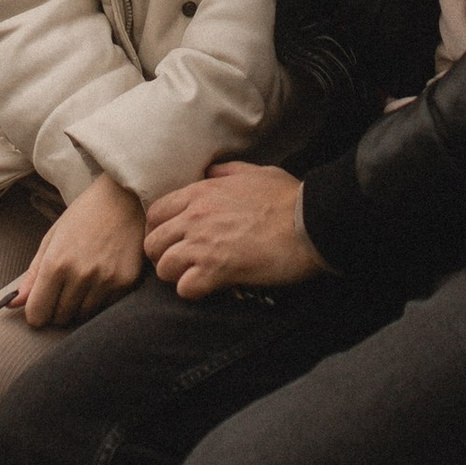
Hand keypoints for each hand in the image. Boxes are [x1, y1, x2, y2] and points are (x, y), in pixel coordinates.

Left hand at [7, 174, 146, 329]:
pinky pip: (106, 308)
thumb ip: (32, 275)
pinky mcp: (126, 283)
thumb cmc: (83, 216)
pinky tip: (101, 278)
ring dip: (78, 307)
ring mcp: (106, 281)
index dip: (36, 313)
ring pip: (83, 317)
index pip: (37, 314)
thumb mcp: (51, 240)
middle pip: (60, 318)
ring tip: (83, 281)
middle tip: (63, 289)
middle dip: (56, 309)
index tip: (40, 304)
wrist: (124, 199)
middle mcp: (80, 275)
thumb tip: (12, 304)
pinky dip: (100, 301)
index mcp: (56, 263)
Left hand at [146, 162, 322, 301]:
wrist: (312, 221)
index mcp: (201, 193)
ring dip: (178, 276)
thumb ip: (227, 172)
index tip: (173, 240)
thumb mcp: (255, 172)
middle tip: (184, 264)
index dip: (160, 230)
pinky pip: (185, 289)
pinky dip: (194, 292)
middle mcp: (195, 217)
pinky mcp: (218, 270)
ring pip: (164, 268)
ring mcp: (204, 244)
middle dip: (164, 256)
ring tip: (198, 277)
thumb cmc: (289, 197)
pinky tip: (211, 288)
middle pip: (153, 243)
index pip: (155, 213)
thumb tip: (211, 173)